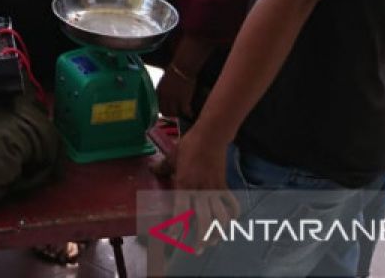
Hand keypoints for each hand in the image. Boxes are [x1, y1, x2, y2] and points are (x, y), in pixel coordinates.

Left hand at [158, 64, 198, 119]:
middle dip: (169, 116)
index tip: (166, 113)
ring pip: (174, 114)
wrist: (182, 67)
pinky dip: (188, 114)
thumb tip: (164, 96)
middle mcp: (164, 97)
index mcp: (158, 92)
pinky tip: (191, 115)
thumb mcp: (163, 81)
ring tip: (182, 117)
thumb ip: (162, 90)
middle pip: (165, 112)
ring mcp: (174, 99)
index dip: (162, 111)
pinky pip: (185, 112)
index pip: (157, 106)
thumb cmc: (174, 71)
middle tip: (174, 117)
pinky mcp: (183, 100)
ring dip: (178, 116)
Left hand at [170, 126, 239, 249]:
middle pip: (204, 220)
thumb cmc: (189, 145)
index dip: (178, 226)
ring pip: (220, 217)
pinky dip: (233, 214)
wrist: (211, 135)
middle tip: (197, 250)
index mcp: (184, 184)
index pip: (181, 210)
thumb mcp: (172, 156)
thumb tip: (152, 171)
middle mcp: (200, 190)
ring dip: (218, 232)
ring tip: (213, 242)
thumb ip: (162, 167)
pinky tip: (229, 222)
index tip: (174, 239)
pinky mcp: (225, 186)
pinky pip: (231, 204)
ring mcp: (214, 189)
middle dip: (201, 238)